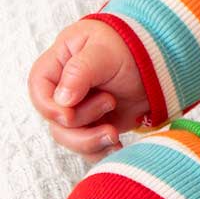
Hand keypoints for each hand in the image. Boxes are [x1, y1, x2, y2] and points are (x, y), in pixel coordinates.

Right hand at [27, 19, 151, 165]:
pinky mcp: (96, 125)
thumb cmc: (129, 48)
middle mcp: (65, 87)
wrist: (161, 64)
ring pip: (69, 137)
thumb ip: (79, 72)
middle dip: (79, 122)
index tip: (68, 116)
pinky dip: (101, 150)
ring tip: (114, 133)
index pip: (38, 87)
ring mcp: (80, 109)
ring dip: (91, 141)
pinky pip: (88, 148)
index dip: (48, 107)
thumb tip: (62, 100)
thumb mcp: (104, 52)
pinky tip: (117, 144)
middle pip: (53, 119)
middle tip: (110, 102)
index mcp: (60, 62)